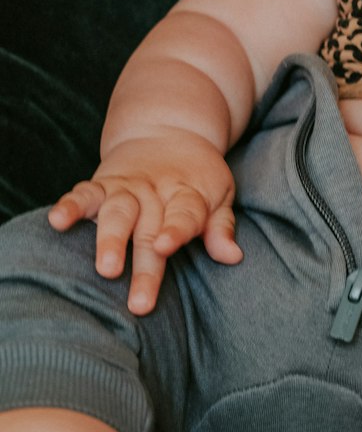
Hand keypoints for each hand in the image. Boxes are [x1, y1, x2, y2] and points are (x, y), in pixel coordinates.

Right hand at [48, 131, 242, 315]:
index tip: (165, 247)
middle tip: (139, 302)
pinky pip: (84, 194)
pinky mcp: (102, 184)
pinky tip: (57, 220)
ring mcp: (127, 188)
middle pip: (149, 229)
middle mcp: (155, 192)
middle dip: (144, 266)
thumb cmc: (197, 177)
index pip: (184, 215)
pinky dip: (70, 205)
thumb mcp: (219, 195)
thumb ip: (220, 227)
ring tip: (106, 268)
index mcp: (188, 194)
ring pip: (116, 214)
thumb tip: (233, 256)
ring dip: (110, 240)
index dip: (176, 230)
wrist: (168, 129)